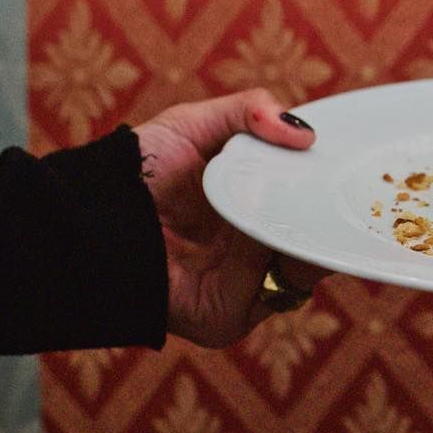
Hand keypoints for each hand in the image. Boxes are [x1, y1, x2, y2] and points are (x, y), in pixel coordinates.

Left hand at [133, 89, 329, 347]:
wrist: (85, 212)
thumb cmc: (130, 171)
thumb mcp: (194, 125)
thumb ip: (250, 114)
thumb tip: (304, 132)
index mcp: (241, 224)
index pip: (299, 222)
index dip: (323, 204)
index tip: (346, 181)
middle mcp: (242, 264)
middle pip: (306, 252)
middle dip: (325, 225)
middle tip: (347, 197)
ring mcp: (236, 295)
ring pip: (297, 275)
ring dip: (305, 241)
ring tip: (312, 209)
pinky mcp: (223, 318)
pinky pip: (269, 293)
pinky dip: (275, 262)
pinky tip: (273, 234)